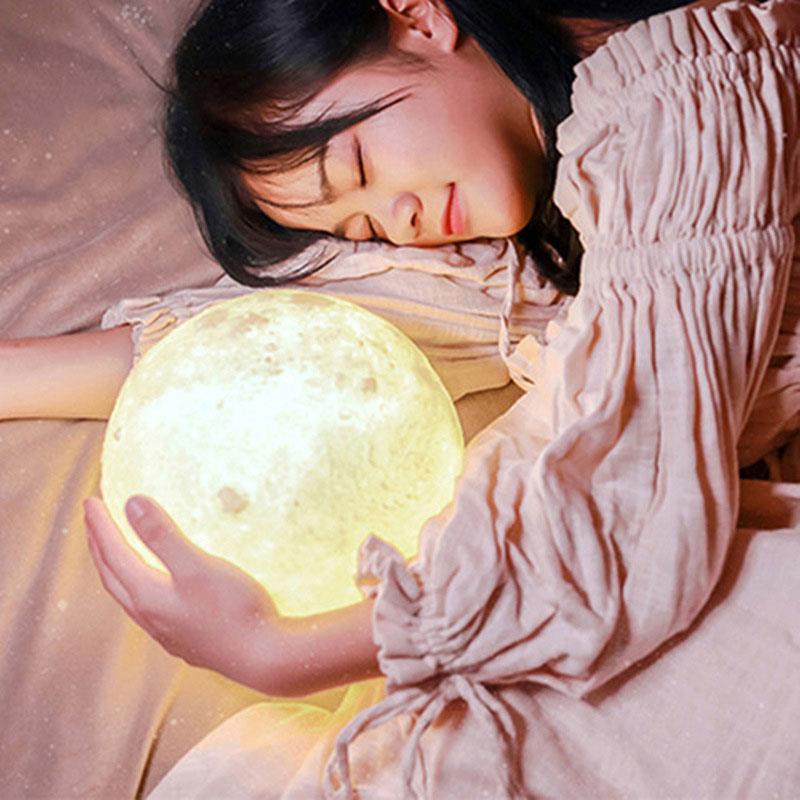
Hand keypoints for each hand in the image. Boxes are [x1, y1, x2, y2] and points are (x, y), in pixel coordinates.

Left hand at [83, 494, 281, 687]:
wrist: (263, 657)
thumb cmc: (233, 608)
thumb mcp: (197, 565)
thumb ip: (162, 535)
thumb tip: (131, 503)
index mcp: (147, 596)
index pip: (113, 554)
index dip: (101, 526)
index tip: (90, 501)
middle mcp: (150, 617)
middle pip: (112, 577)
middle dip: (99, 546)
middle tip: (93, 521)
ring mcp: (167, 632)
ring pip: (127, 596)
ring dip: (115, 569)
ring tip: (115, 552)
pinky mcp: (185, 640)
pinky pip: (146, 609)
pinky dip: (137, 587)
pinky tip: (154, 589)